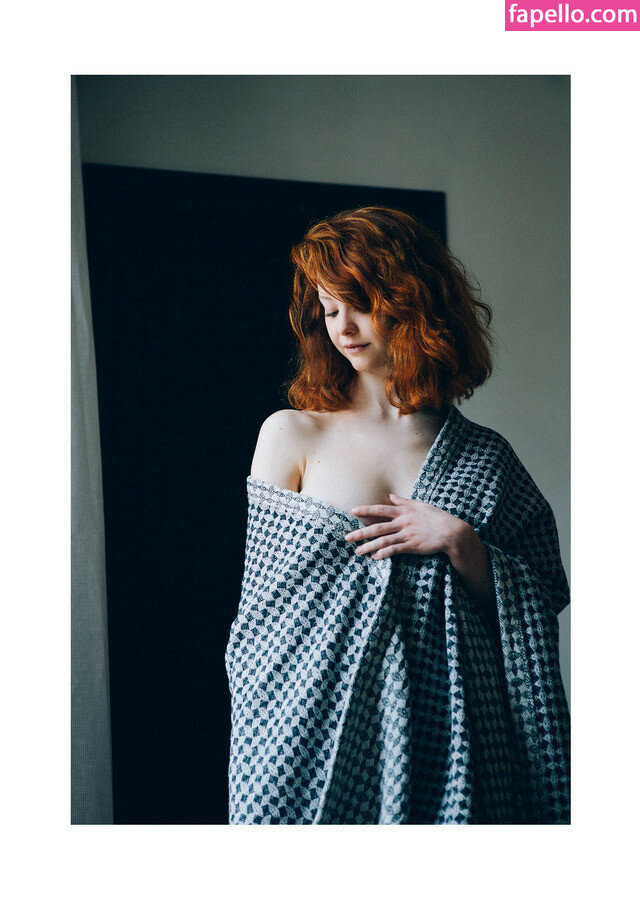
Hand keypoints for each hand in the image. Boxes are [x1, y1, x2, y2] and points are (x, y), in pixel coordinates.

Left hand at [345, 494, 468, 559]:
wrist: (452, 532)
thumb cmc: (437, 518)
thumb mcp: (420, 505)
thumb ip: (404, 501)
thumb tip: (391, 495)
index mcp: (404, 511)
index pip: (381, 510)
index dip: (366, 510)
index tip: (353, 511)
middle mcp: (403, 522)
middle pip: (377, 527)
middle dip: (361, 533)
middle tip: (347, 538)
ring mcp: (407, 534)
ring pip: (383, 541)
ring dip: (369, 547)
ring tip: (358, 552)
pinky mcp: (412, 546)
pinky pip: (395, 550)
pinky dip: (384, 553)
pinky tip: (375, 557)